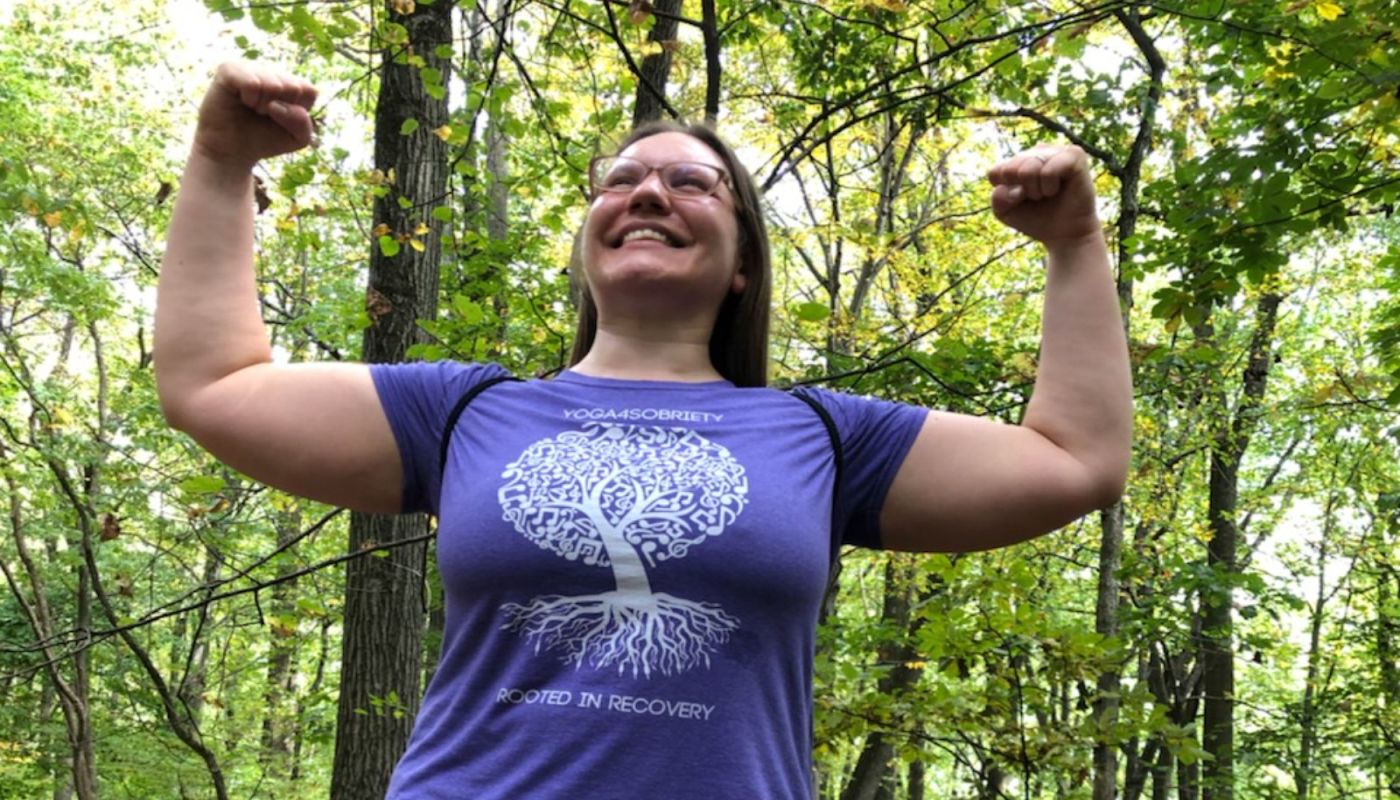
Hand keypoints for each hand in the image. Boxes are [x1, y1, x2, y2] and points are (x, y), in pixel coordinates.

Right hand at [192, 62, 317, 169]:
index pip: (308, 91)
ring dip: (263, 107)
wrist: (231, 150)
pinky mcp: (229, 69)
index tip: (281, 119)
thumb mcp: (296, 138)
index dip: (297, 113)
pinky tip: (241, 100)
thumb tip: (276, 104)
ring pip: (273, 85)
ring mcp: (250, 67)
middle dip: (280, 111)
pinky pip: (251, 82)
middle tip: (263, 115)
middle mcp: (270, 71)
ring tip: (251, 108)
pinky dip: (250, 99)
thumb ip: (302, 122)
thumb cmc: (265, 139)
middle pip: (293, 87)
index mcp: (289, 82)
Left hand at [987, 145, 1100, 246]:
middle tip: (1038, 197)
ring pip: (1029, 168)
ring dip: (1036, 190)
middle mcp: (1037, 151)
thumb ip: (998, 198)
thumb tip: (1008, 186)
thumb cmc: (1036, 219)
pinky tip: (1059, 189)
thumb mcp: (1006, 211)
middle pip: (1011, 169)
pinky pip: (1048, 171)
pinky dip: (1049, 187)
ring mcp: (1056, 150)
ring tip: (1048, 193)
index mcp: (1019, 159)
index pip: (996, 172)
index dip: (1006, 193)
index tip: (1021, 200)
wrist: (1065, 234)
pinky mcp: (1075, 155)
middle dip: (1023, 191)